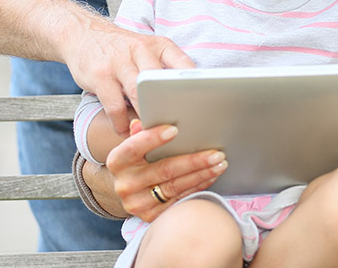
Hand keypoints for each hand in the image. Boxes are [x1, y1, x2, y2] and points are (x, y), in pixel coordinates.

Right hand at [64, 17, 194, 133]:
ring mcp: (119, 62)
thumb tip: (189, 101)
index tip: (202, 107)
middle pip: (160, 82)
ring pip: (137, 95)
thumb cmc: (124, 50)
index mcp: (160, 45)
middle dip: (170, 106)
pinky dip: (121, 123)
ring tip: (152, 135)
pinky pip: (114, 106)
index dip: (195, 86)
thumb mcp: (149, 50)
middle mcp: (141, 50)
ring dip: (146, 118)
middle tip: (178, 129)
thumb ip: (166, 70)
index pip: (183, 64)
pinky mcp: (100, 76)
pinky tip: (125, 131)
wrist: (84, 33)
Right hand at [105, 119, 227, 221]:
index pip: (133, 148)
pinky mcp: (151, 216)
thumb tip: (142, 122)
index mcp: (117, 162)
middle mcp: (125, 185)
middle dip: (193, 160)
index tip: (175, 129)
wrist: (130, 190)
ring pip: (175, 187)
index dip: (153, 138)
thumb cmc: (137, 160)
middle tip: (216, 153)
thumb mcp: (133, 145)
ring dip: (202, 174)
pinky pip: (179, 199)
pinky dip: (198, 186)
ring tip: (220, 163)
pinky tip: (211, 176)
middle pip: (164, 170)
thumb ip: (140, 134)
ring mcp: (138, 204)